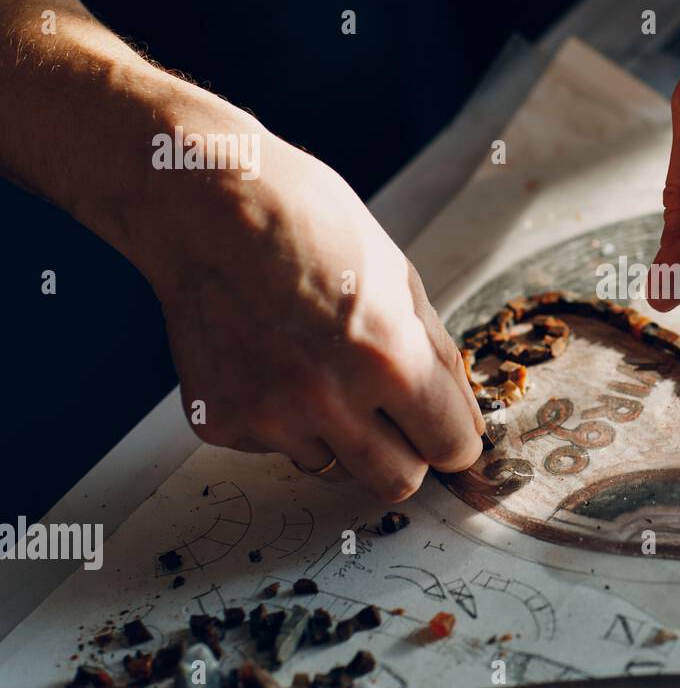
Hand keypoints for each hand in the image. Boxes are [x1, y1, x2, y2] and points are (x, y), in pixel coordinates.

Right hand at [143, 109, 483, 501]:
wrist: (205, 205)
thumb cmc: (309, 224)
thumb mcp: (401, 279)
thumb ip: (438, 358)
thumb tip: (465, 424)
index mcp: (388, 359)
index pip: (450, 448)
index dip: (455, 440)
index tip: (446, 432)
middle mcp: (327, 398)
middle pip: (397, 482)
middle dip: (408, 454)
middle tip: (394, 415)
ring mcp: (267, 415)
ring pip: (333, 466)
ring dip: (341, 435)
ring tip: (319, 368)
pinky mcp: (219, 422)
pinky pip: (275, 447)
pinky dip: (282, 419)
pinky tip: (270, 360)